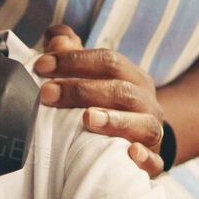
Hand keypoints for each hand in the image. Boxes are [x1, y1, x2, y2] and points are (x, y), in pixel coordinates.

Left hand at [33, 25, 166, 175]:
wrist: (142, 139)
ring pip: (143, 124)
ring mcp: (153, 132)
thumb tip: (55, 37)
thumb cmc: (109, 104)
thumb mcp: (93, 77)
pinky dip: (145, 158)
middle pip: (121, 90)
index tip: (42, 66)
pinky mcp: (154, 161)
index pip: (108, 61)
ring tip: (87, 118)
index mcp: (133, 77)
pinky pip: (155, 161)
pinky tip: (130, 153)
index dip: (75, 60)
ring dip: (114, 120)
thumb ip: (72, 54)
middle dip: (82, 90)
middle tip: (48, 94)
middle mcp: (147, 102)